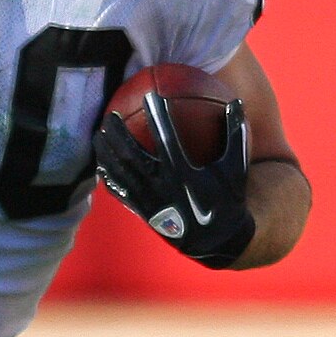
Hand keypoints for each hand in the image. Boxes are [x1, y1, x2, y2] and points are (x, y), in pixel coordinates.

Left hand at [94, 92, 256, 268]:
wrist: (216, 240)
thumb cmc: (228, 198)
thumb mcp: (237, 168)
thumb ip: (235, 135)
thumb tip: (237, 101)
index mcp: (186, 176)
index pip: (168, 140)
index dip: (158, 117)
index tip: (150, 96)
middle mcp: (164, 189)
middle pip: (133, 157)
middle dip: (119, 135)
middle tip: (112, 115)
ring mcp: (151, 202)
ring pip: (121, 174)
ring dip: (107, 153)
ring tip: (98, 134)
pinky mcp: (143, 213)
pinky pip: (121, 193)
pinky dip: (109, 177)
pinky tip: (101, 163)